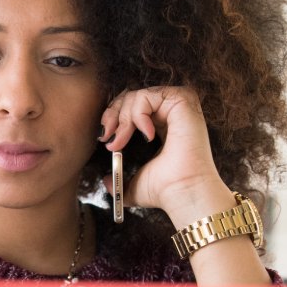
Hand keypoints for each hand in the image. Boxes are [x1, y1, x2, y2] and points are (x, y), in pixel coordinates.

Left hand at [98, 86, 233, 228]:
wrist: (182, 191)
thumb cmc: (164, 190)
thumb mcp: (133, 184)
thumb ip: (118, 181)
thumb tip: (106, 182)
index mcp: (161, 127)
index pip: (132, 108)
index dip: (113, 118)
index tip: (104, 138)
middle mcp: (170, 114)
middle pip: (131, 96)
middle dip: (112, 114)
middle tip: (106, 136)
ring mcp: (177, 106)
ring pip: (137, 95)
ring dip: (123, 118)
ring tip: (121, 142)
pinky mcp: (182, 101)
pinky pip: (147, 96)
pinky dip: (139, 114)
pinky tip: (147, 136)